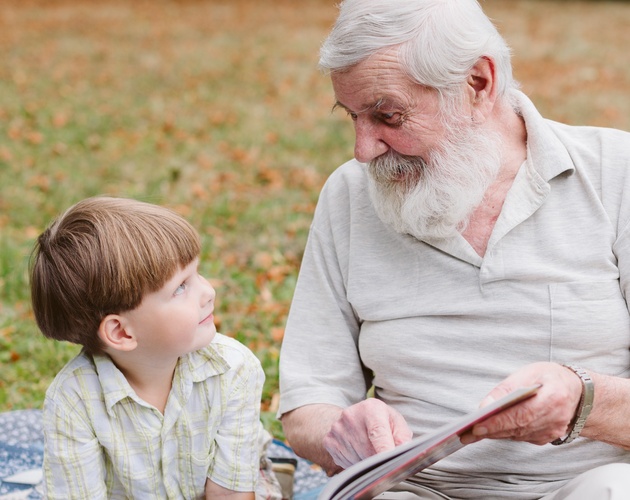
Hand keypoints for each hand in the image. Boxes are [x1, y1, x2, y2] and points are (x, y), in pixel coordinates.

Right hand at [322, 398, 412, 468]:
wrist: (352, 417)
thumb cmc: (378, 421)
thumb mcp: (395, 422)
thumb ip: (403, 437)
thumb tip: (405, 453)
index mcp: (371, 408)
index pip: (378, 433)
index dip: (385, 450)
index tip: (391, 464)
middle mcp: (351, 416)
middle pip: (369, 451)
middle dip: (380, 460)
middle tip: (384, 455)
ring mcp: (338, 430)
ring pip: (358, 461)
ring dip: (367, 462)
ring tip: (369, 449)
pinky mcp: (329, 442)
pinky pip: (347, 463)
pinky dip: (356, 463)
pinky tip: (358, 451)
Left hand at [463, 362, 582, 444]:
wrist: (577, 393)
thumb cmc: (551, 378)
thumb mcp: (529, 372)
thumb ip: (507, 388)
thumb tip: (486, 404)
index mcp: (553, 398)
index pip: (521, 414)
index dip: (498, 422)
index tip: (478, 426)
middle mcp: (555, 419)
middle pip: (517, 428)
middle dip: (490, 431)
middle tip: (466, 433)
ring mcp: (551, 431)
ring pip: (517, 435)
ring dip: (494, 434)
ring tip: (470, 434)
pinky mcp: (546, 437)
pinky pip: (521, 437)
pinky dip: (504, 434)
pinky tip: (489, 432)